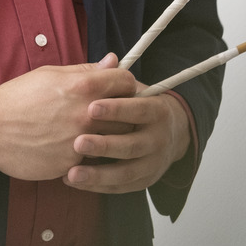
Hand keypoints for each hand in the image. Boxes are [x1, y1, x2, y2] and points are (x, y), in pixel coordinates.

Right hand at [0, 54, 136, 180]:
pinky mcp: (71, 164)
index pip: (126, 82)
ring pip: (113, 141)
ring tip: (93, 132)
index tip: (121, 90)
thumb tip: (112, 62)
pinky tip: (70, 148)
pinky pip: (90, 160)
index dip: (126, 84)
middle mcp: (86, 114)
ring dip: (108, 137)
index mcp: (82, 86)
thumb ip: (86, 70)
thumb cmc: (18, 97)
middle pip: (128, 114)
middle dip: (124, 113)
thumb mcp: (50, 74)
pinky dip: (85, 155)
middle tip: (111, 114)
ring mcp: (80, 142)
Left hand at [63, 88, 189, 193]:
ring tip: (71, 172)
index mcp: (157, 111)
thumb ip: (119, 80)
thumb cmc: (142, 107)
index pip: (138, 110)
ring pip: (126, 173)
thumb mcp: (137, 91)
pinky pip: (120, 187)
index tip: (91, 108)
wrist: (173, 134)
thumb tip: (109, 58)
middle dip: (104, 145)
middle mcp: (158, 139)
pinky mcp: (143, 182)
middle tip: (78, 142)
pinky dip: (96, 186)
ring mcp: (153, 163)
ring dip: (98, 174)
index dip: (116, 109)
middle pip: (132, 145)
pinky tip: (72, 179)